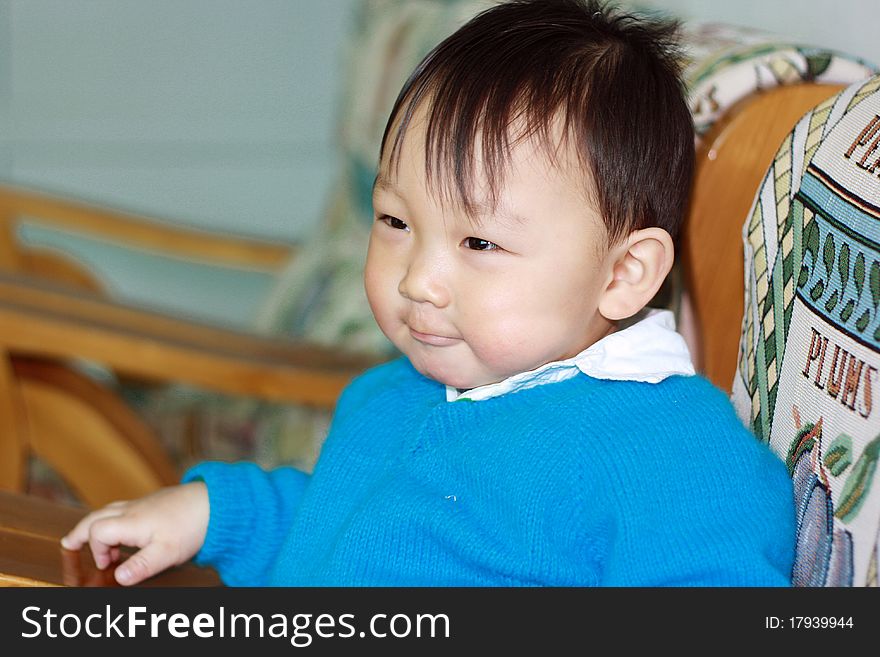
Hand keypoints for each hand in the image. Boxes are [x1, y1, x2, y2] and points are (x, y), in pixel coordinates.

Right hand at [60, 482, 208, 585]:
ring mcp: (144, 504)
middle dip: (81, 531)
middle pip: (96, 516)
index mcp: (132, 521)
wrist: (218, 502)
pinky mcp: (155, 502)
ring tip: (89, 538)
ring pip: (110, 510)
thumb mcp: (167, 552)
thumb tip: (118, 577)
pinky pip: (125, 508)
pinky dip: (114, 519)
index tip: (107, 564)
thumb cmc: (193, 525)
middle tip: (68, 543)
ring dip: (97, 524)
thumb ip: (141, 566)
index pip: (97, 532)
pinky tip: (123, 529)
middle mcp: (133, 509)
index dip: (95, 550)